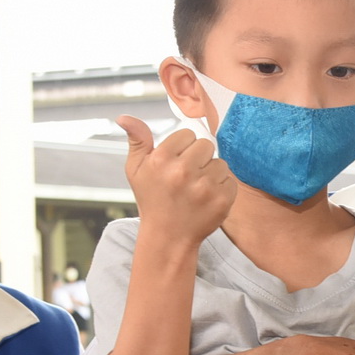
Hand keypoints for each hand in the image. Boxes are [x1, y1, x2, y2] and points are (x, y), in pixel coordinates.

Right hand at [120, 115, 234, 242]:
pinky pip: (230, 180)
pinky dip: (222, 189)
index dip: (183, 148)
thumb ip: (137, 141)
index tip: (176, 163)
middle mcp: (182, 172)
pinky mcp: (222, 200)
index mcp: (161, 159)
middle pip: (206, 145)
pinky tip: (207, 199)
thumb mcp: (136, 170)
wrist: (168, 237)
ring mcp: (204, 187)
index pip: (187, 134)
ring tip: (197, 189)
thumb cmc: (152, 200)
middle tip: (187, 177)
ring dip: (211, 173)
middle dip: (199, 159)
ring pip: (220, 163)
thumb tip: (123, 116)